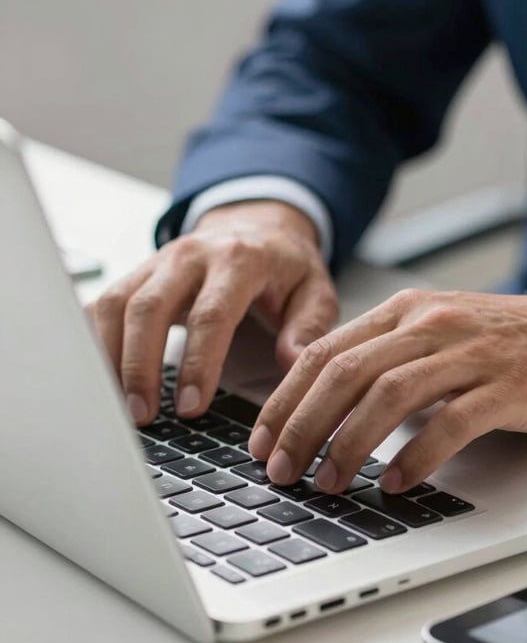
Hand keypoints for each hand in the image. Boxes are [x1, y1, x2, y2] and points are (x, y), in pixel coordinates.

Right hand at [87, 200, 338, 424]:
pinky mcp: (139, 274)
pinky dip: (95, 340)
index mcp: (240, 260)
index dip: (198, 362)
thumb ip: (308, 326)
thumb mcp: (316, 290)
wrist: (259, 228)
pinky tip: (101, 378)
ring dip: (111, 358)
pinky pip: (104, 303)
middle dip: (141, 365)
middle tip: (144, 414)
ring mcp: (159, 262)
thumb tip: (292, 362)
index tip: (191, 406)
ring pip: (118, 304)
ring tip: (120, 407)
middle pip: (150, 307)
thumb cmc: (286, 268)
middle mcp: (192, 256)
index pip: (211, 313)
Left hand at [249, 286, 526, 493]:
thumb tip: (329, 406)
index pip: (325, 352)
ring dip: (349, 444)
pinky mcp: (509, 385)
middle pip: (345, 372)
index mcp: (408, 311)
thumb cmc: (512, 343)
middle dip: (302, 426)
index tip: (262, 440)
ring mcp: (471, 353)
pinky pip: (452, 421)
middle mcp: (432, 324)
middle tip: (281, 470)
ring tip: (329, 483)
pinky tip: (399, 483)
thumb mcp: (441, 333)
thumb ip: (390, 358)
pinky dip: (418, 455)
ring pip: (389, 394)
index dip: (285, 399)